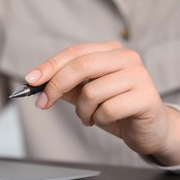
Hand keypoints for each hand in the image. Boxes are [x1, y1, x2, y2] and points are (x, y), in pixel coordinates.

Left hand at [25, 41, 179, 165]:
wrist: (150, 128)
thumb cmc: (116, 108)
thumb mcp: (86, 94)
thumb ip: (65, 86)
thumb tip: (36, 83)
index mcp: (110, 51)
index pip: (74, 52)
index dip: (49, 66)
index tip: (30, 81)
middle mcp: (126, 58)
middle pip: (81, 66)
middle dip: (55, 87)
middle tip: (43, 104)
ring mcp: (139, 76)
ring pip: (92, 91)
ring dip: (82, 111)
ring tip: (89, 117)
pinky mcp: (146, 98)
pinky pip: (107, 110)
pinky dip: (98, 119)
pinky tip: (104, 120)